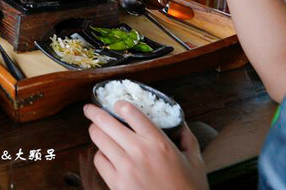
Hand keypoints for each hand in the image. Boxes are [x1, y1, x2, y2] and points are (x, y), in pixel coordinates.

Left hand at [84, 103, 207, 189]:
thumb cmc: (189, 189)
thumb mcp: (195, 161)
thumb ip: (187, 138)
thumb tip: (180, 124)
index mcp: (158, 142)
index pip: (131, 112)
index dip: (120, 104)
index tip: (116, 104)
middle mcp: (139, 151)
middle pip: (105, 121)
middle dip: (94, 112)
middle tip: (90, 109)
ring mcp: (125, 167)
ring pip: (98, 138)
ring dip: (96, 131)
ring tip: (96, 130)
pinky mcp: (116, 182)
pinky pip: (99, 160)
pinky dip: (100, 155)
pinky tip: (105, 154)